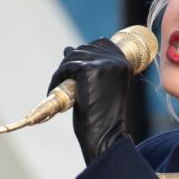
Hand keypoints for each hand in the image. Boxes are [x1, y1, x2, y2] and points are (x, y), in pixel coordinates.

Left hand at [49, 37, 130, 164]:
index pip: (101, 43)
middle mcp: (116, 60)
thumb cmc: (105, 116)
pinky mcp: (88, 69)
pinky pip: (66, 67)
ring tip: (59, 87)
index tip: (77, 69)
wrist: (106, 134)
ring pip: (73, 56)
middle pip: (85, 49)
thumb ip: (92, 67)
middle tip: (64, 81)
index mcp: (124, 63)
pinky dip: (57, 78)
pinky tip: (54, 89)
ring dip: (62, 71)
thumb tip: (67, 48)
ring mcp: (103, 63)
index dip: (86, 53)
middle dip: (71, 63)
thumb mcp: (103, 86)